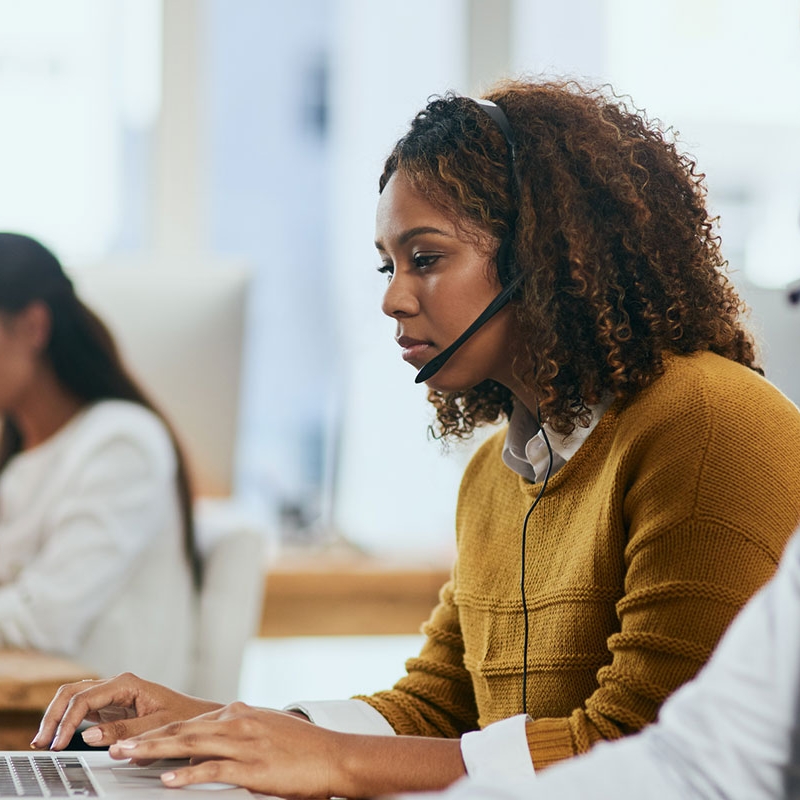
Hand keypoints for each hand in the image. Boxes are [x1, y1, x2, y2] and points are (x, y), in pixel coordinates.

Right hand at [32, 672, 222, 750]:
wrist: (199, 717)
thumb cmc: (184, 717)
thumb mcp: (158, 726)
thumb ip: (125, 732)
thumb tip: (89, 736)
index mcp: (127, 683)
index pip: (85, 698)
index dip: (67, 721)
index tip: (58, 744)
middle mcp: (117, 685)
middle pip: (73, 692)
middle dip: (53, 715)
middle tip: (41, 743)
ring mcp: (112, 695)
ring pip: (74, 698)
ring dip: (56, 717)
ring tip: (43, 742)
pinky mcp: (112, 707)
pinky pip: (82, 709)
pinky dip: (67, 721)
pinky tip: (59, 738)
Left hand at [109, 703, 338, 798]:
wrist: (336, 755)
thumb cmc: (304, 748)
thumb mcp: (268, 729)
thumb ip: (238, 733)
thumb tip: (212, 744)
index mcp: (240, 713)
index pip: (190, 722)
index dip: (159, 731)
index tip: (132, 739)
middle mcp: (238, 722)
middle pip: (182, 729)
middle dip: (145, 738)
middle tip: (114, 745)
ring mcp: (245, 743)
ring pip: (190, 744)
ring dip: (155, 751)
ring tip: (127, 756)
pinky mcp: (253, 766)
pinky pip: (214, 769)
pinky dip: (189, 774)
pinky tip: (169, 779)